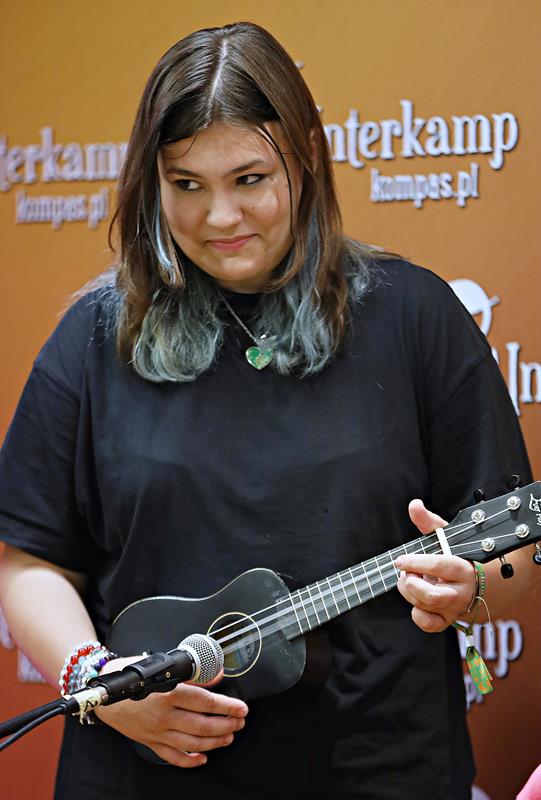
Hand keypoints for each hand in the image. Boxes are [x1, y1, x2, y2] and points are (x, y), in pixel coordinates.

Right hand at [94, 656, 247, 766]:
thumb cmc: (129, 674)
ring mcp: (156, 732)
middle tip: (240, 722)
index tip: (241, 708)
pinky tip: (202, 757)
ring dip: (214, 741)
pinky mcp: (149, 741)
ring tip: (229, 736)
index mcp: (168, 693)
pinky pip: (172, 756)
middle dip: (226, 725)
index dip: (227, 706)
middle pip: (202, 725)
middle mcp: (163, 715)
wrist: (101, 692)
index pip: (205, 702)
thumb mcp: (162, 665)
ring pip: (192, 742)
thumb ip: (190, 672)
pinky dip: (189, 759)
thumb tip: (215, 673)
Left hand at [395, 499, 475, 632]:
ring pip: (426, 606)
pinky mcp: (447, 620)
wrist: (474, 581)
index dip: (416, 562)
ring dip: (409, 592)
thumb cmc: (453, 554)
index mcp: (462, 568)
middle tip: (405, 573)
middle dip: (410, 583)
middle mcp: (461, 592)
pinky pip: (429, 624)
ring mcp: (454, 608)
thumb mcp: (443, 536)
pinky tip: (415, 601)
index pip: (439, 566)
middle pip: (431, 595)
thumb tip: (414, 504)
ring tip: (409, 580)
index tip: (400, 559)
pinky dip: (417, 614)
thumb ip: (427, 520)